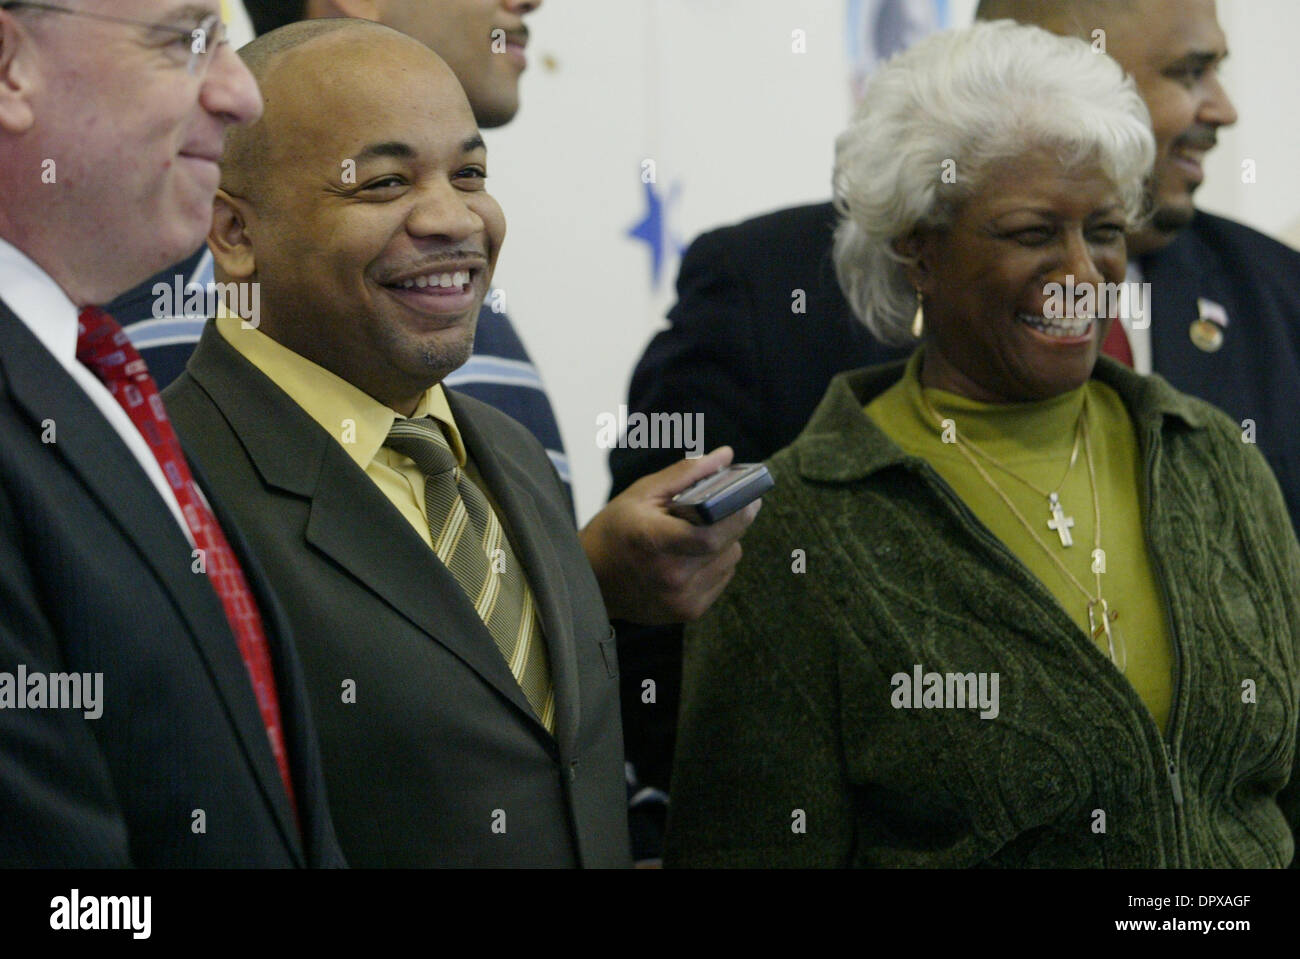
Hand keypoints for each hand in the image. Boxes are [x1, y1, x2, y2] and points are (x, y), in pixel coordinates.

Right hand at [580, 446, 761, 624]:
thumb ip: (686, 474)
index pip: (711, 534)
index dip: (737, 514)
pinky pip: (723, 577)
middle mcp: (670, 577)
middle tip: (725, 507)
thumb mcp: (642, 493)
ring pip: (730, 560)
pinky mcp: (689, 612)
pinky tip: (692, 556)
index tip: (748, 497)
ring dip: (723, 543)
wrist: (593, 581)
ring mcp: (681, 599)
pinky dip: (715, 562)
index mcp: (654, 542)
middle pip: (728, 545)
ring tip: (696, 535)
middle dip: (732, 522)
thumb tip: (725, 455)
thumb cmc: (615, 530)